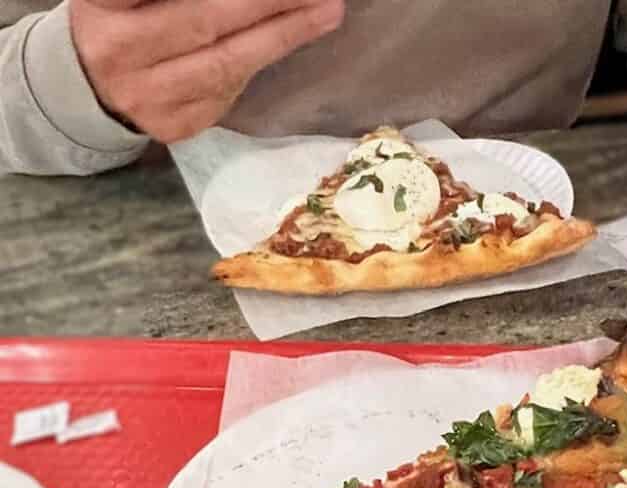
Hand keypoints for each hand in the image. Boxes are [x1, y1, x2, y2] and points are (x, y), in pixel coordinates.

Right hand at [70, 0, 344, 143]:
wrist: (92, 87)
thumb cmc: (124, 19)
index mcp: (104, 6)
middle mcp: (119, 52)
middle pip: (203, 21)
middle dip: (265, 4)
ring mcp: (148, 97)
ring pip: (226, 64)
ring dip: (283, 35)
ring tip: (325, 11)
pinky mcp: (175, 126)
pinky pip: (229, 90)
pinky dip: (264, 58)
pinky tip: (295, 35)